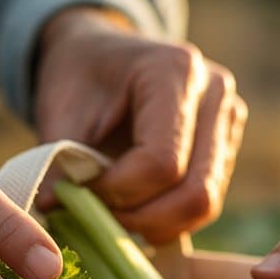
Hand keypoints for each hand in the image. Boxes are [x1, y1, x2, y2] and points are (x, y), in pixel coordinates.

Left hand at [33, 8, 245, 243]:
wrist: (97, 55)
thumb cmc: (77, 79)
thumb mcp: (59, 114)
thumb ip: (59, 166)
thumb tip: (51, 216)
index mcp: (174, 70)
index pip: (161, 162)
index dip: (119, 192)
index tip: (79, 194)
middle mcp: (214, 92)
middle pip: (195, 191)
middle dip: (142, 219)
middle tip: (99, 219)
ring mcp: (228, 119)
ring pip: (205, 202)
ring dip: (156, 224)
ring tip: (114, 214)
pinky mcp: (227, 143)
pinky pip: (206, 200)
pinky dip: (169, 218)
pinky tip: (135, 209)